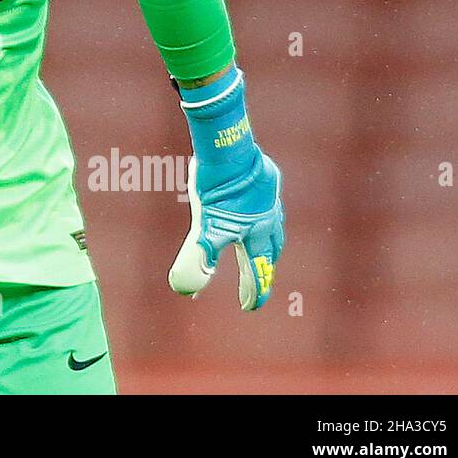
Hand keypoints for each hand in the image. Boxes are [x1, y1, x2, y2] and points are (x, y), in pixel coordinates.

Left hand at [169, 146, 284, 310]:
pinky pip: (269, 203)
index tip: (250, 307)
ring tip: (263, 247)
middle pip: (269, 251)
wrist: (228, 150)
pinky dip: (264, 214)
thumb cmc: (218, 190)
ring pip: (273, 227)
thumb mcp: (205, 227)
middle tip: (259, 281)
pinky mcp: (264, 180)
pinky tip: (257, 207)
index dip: (253, 290)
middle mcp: (268, 220)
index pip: (257, 271)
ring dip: (267, 242)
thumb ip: (198, 258)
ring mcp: (268, 199)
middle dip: (264, 269)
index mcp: (256, 236)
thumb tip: (185, 288)